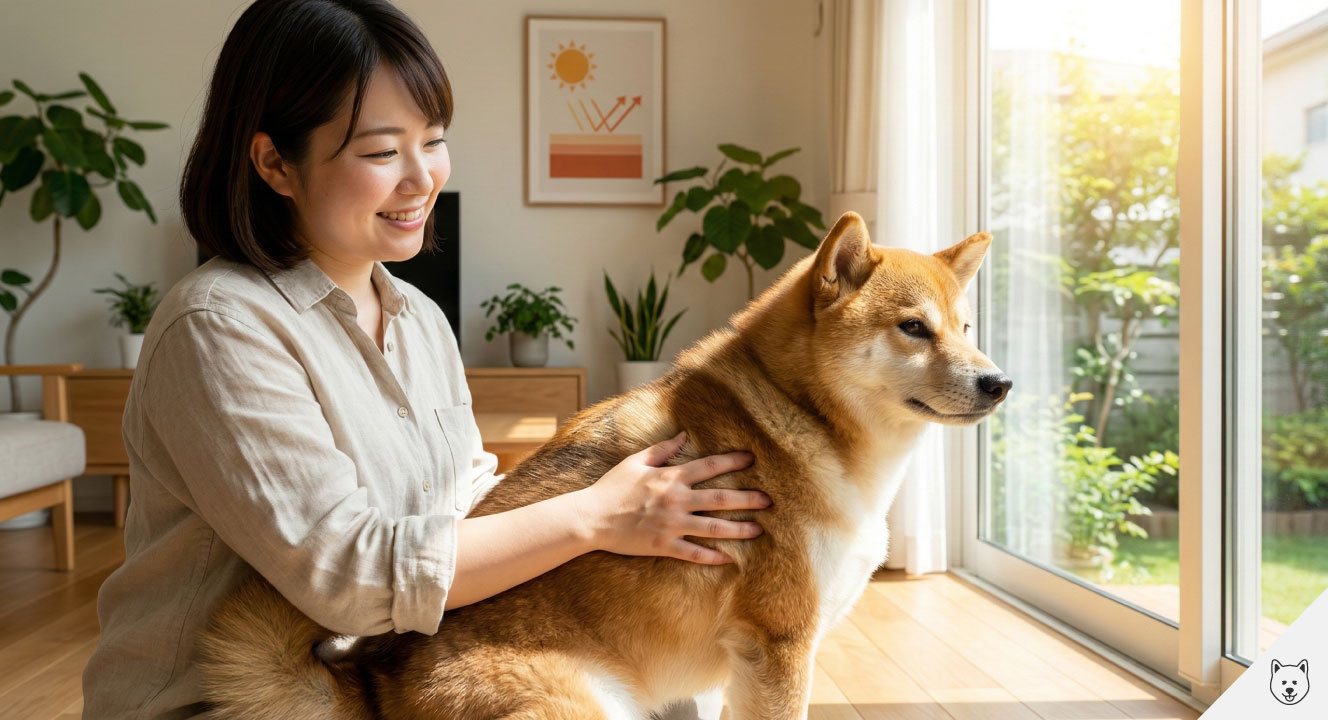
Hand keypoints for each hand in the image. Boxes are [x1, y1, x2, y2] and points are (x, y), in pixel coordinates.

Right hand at [573, 431, 769, 564]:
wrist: (591, 518)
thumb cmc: (611, 487)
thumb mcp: (635, 462)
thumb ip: (662, 449)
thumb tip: (684, 435)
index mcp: (670, 477)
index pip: (709, 466)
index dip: (732, 461)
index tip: (752, 459)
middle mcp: (677, 500)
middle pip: (721, 498)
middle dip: (748, 499)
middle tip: (769, 501)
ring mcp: (672, 525)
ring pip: (714, 528)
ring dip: (739, 529)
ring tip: (759, 529)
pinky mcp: (664, 545)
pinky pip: (694, 553)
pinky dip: (712, 557)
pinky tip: (730, 559)